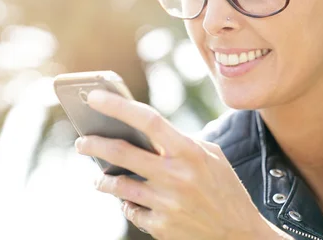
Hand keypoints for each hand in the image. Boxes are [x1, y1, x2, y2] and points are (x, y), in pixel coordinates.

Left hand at [74, 90, 282, 239]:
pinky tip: (125, 199)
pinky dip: (125, 203)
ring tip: (98, 176)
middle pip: (121, 153)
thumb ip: (181, 141)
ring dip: (102, 179)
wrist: (240, 234)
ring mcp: (167, 203)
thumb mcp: (212, 156)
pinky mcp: (162, 227)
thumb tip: (145, 132)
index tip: (94, 96)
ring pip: (118, 186)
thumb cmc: (225, 188)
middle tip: (81, 141)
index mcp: (190, 152)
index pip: (147, 120)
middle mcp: (176, 176)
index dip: (117, 105)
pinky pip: (131, 210)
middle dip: (93, 144)